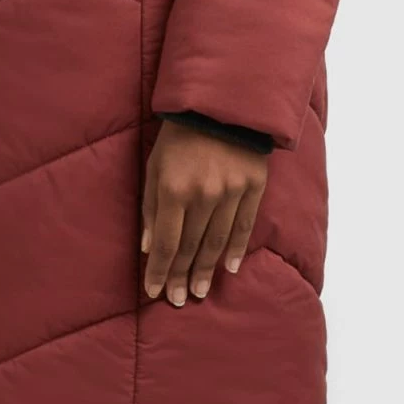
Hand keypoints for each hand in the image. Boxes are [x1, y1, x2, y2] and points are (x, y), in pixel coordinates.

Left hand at [141, 119, 269, 305]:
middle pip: (191, 247)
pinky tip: (228, 269)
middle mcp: (204, 194)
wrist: (222, 104)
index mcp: (174, 189)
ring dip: (206, 270)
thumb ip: (151, 207)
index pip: (167, 242)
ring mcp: (231, 192)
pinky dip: (236, 249)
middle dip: (182, 276)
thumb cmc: (179, 135)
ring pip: (217, 241)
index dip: (160, 270)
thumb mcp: (154, 165)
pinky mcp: (253, 186)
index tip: (154, 291)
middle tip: (178, 300)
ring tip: (200, 292)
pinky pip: (244, 226)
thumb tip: (150, 246)